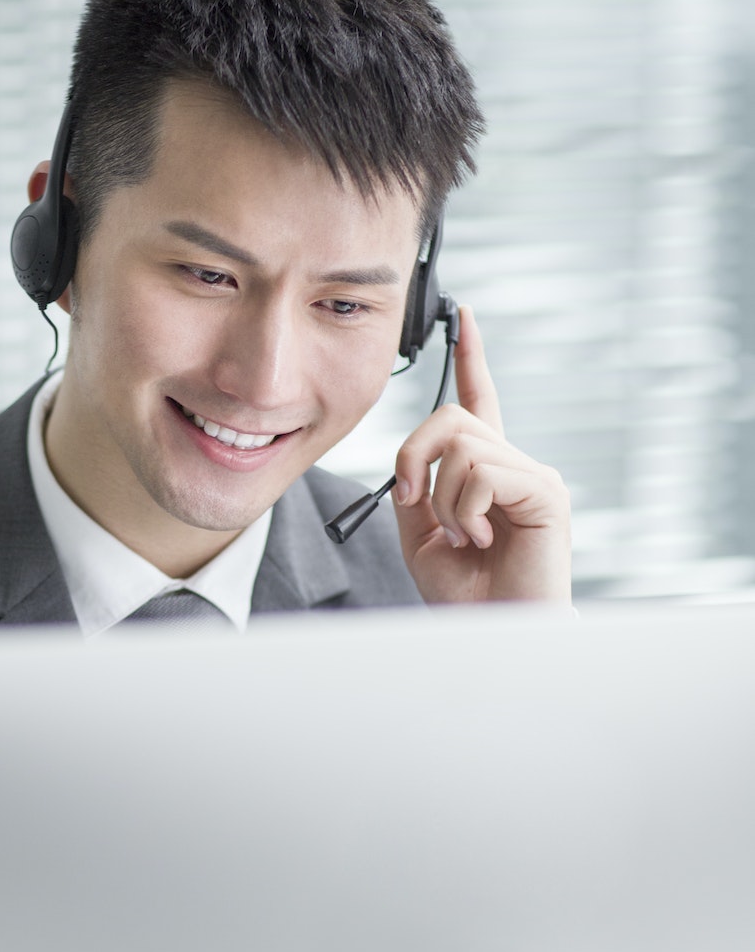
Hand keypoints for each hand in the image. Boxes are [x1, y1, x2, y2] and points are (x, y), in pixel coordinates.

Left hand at [391, 304, 570, 603]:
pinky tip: (483, 540)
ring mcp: (533, 474)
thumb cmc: (465, 595)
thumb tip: (405, 465)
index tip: (463, 317)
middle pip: (449, 417)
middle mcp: (514, 464)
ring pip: (461, 445)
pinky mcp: (546, 491)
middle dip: (412, 456)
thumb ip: (413, 491)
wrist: (494, 634)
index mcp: (485, 472)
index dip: (470, 358)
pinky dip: (466, 510)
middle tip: (410, 502)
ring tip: (465, 538)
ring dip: (443, 499)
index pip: (477, 402)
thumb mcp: (420, 537)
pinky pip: (482, 473)